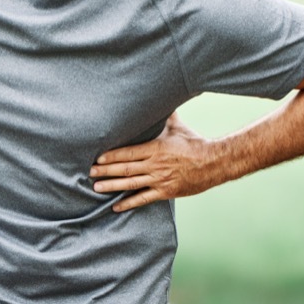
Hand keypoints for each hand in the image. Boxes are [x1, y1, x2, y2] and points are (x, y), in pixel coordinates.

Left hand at [90, 113, 212, 211]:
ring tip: (96, 187)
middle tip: (89, 172)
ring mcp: (159, 180)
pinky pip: (143, 199)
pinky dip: (129, 203)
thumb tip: (159, 97)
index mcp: (155, 148)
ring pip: (131, 184)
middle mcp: (155, 165)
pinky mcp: (165, 192)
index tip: (97, 158)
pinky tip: (116, 206)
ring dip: (112, 186)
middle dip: (105, 170)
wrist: (213, 162)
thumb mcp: (177, 127)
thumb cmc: (194, 143)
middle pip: (125, 168)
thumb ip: (164, 115)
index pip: (128, 152)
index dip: (111, 156)